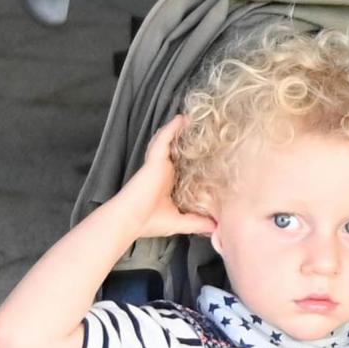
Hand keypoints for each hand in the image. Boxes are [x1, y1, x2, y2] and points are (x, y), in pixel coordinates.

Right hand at [110, 118, 212, 245]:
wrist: (130, 220)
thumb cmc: (150, 222)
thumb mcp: (180, 221)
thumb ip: (199, 222)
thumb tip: (217, 228)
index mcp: (168, 184)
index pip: (181, 167)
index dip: (191, 160)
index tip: (209, 154)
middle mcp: (164, 172)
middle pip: (176, 152)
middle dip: (185, 141)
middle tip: (201, 130)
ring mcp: (159, 164)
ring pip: (169, 143)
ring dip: (178, 131)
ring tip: (191, 119)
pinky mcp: (155, 160)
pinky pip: (164, 139)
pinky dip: (172, 129)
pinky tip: (181, 119)